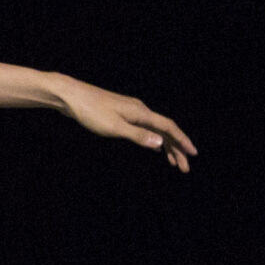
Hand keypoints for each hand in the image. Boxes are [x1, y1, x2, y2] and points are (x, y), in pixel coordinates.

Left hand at [58, 79, 197, 171]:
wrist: (71, 96)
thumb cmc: (91, 112)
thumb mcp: (114, 127)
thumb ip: (138, 136)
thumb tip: (160, 143)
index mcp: (141, 113)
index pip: (168, 128)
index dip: (182, 141)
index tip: (193, 154)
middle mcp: (140, 110)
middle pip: (165, 130)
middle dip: (176, 149)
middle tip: (184, 168)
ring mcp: (131, 111)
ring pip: (155, 129)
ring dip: (166, 145)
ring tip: (173, 162)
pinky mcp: (122, 114)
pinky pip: (145, 128)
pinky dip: (153, 139)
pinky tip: (155, 147)